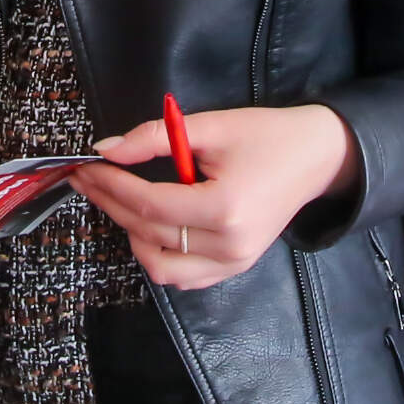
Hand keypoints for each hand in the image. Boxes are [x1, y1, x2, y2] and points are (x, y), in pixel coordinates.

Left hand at [74, 104, 359, 290]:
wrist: (317, 157)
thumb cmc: (269, 136)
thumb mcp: (212, 126)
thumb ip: (154, 138)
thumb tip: (106, 149)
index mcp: (225, 208)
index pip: (150, 204)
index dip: (112, 186)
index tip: (87, 167)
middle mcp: (229, 245)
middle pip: (149, 234)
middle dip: (112, 205)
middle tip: (90, 179)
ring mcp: (234, 263)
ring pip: (161, 267)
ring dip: (134, 236)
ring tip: (123, 203)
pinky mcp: (236, 267)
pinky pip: (184, 276)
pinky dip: (160, 255)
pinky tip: (150, 226)